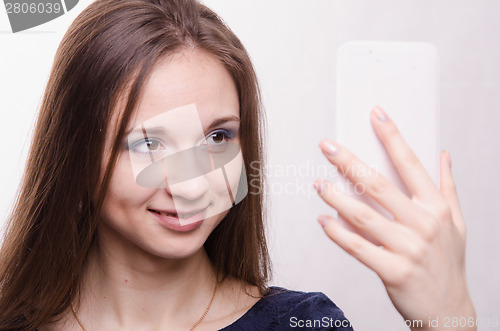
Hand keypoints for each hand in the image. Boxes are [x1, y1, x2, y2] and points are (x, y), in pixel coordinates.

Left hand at [314, 106, 475, 329]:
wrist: (448, 311)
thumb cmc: (449, 263)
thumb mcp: (457, 224)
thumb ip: (448, 187)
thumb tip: (443, 155)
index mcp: (436, 208)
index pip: (410, 164)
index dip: (392, 136)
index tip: (375, 113)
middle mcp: (423, 224)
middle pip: (378, 184)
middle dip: (349, 161)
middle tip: (327, 146)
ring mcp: (408, 249)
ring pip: (362, 215)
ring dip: (335, 196)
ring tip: (317, 183)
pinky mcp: (392, 271)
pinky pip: (357, 247)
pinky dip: (337, 233)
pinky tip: (323, 220)